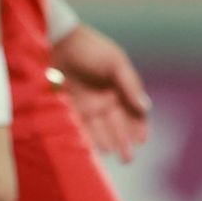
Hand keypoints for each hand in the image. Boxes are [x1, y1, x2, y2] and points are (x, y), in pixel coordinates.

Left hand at [52, 24, 153, 163]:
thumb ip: (130, 84)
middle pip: (118, 125)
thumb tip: (146, 107)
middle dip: (124, 142)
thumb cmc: (89, 48)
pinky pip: (80, 128)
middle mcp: (104, 99)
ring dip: (108, 142)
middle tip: (128, 159)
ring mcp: (87, 105)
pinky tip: (94, 150)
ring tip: (114, 156)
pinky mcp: (69, 109)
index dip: (139, 127)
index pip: (133, 112)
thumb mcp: (116, 62)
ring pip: (100, 129)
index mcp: (119, 88)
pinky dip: (88, 139)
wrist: (55, 41)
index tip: (142, 141)